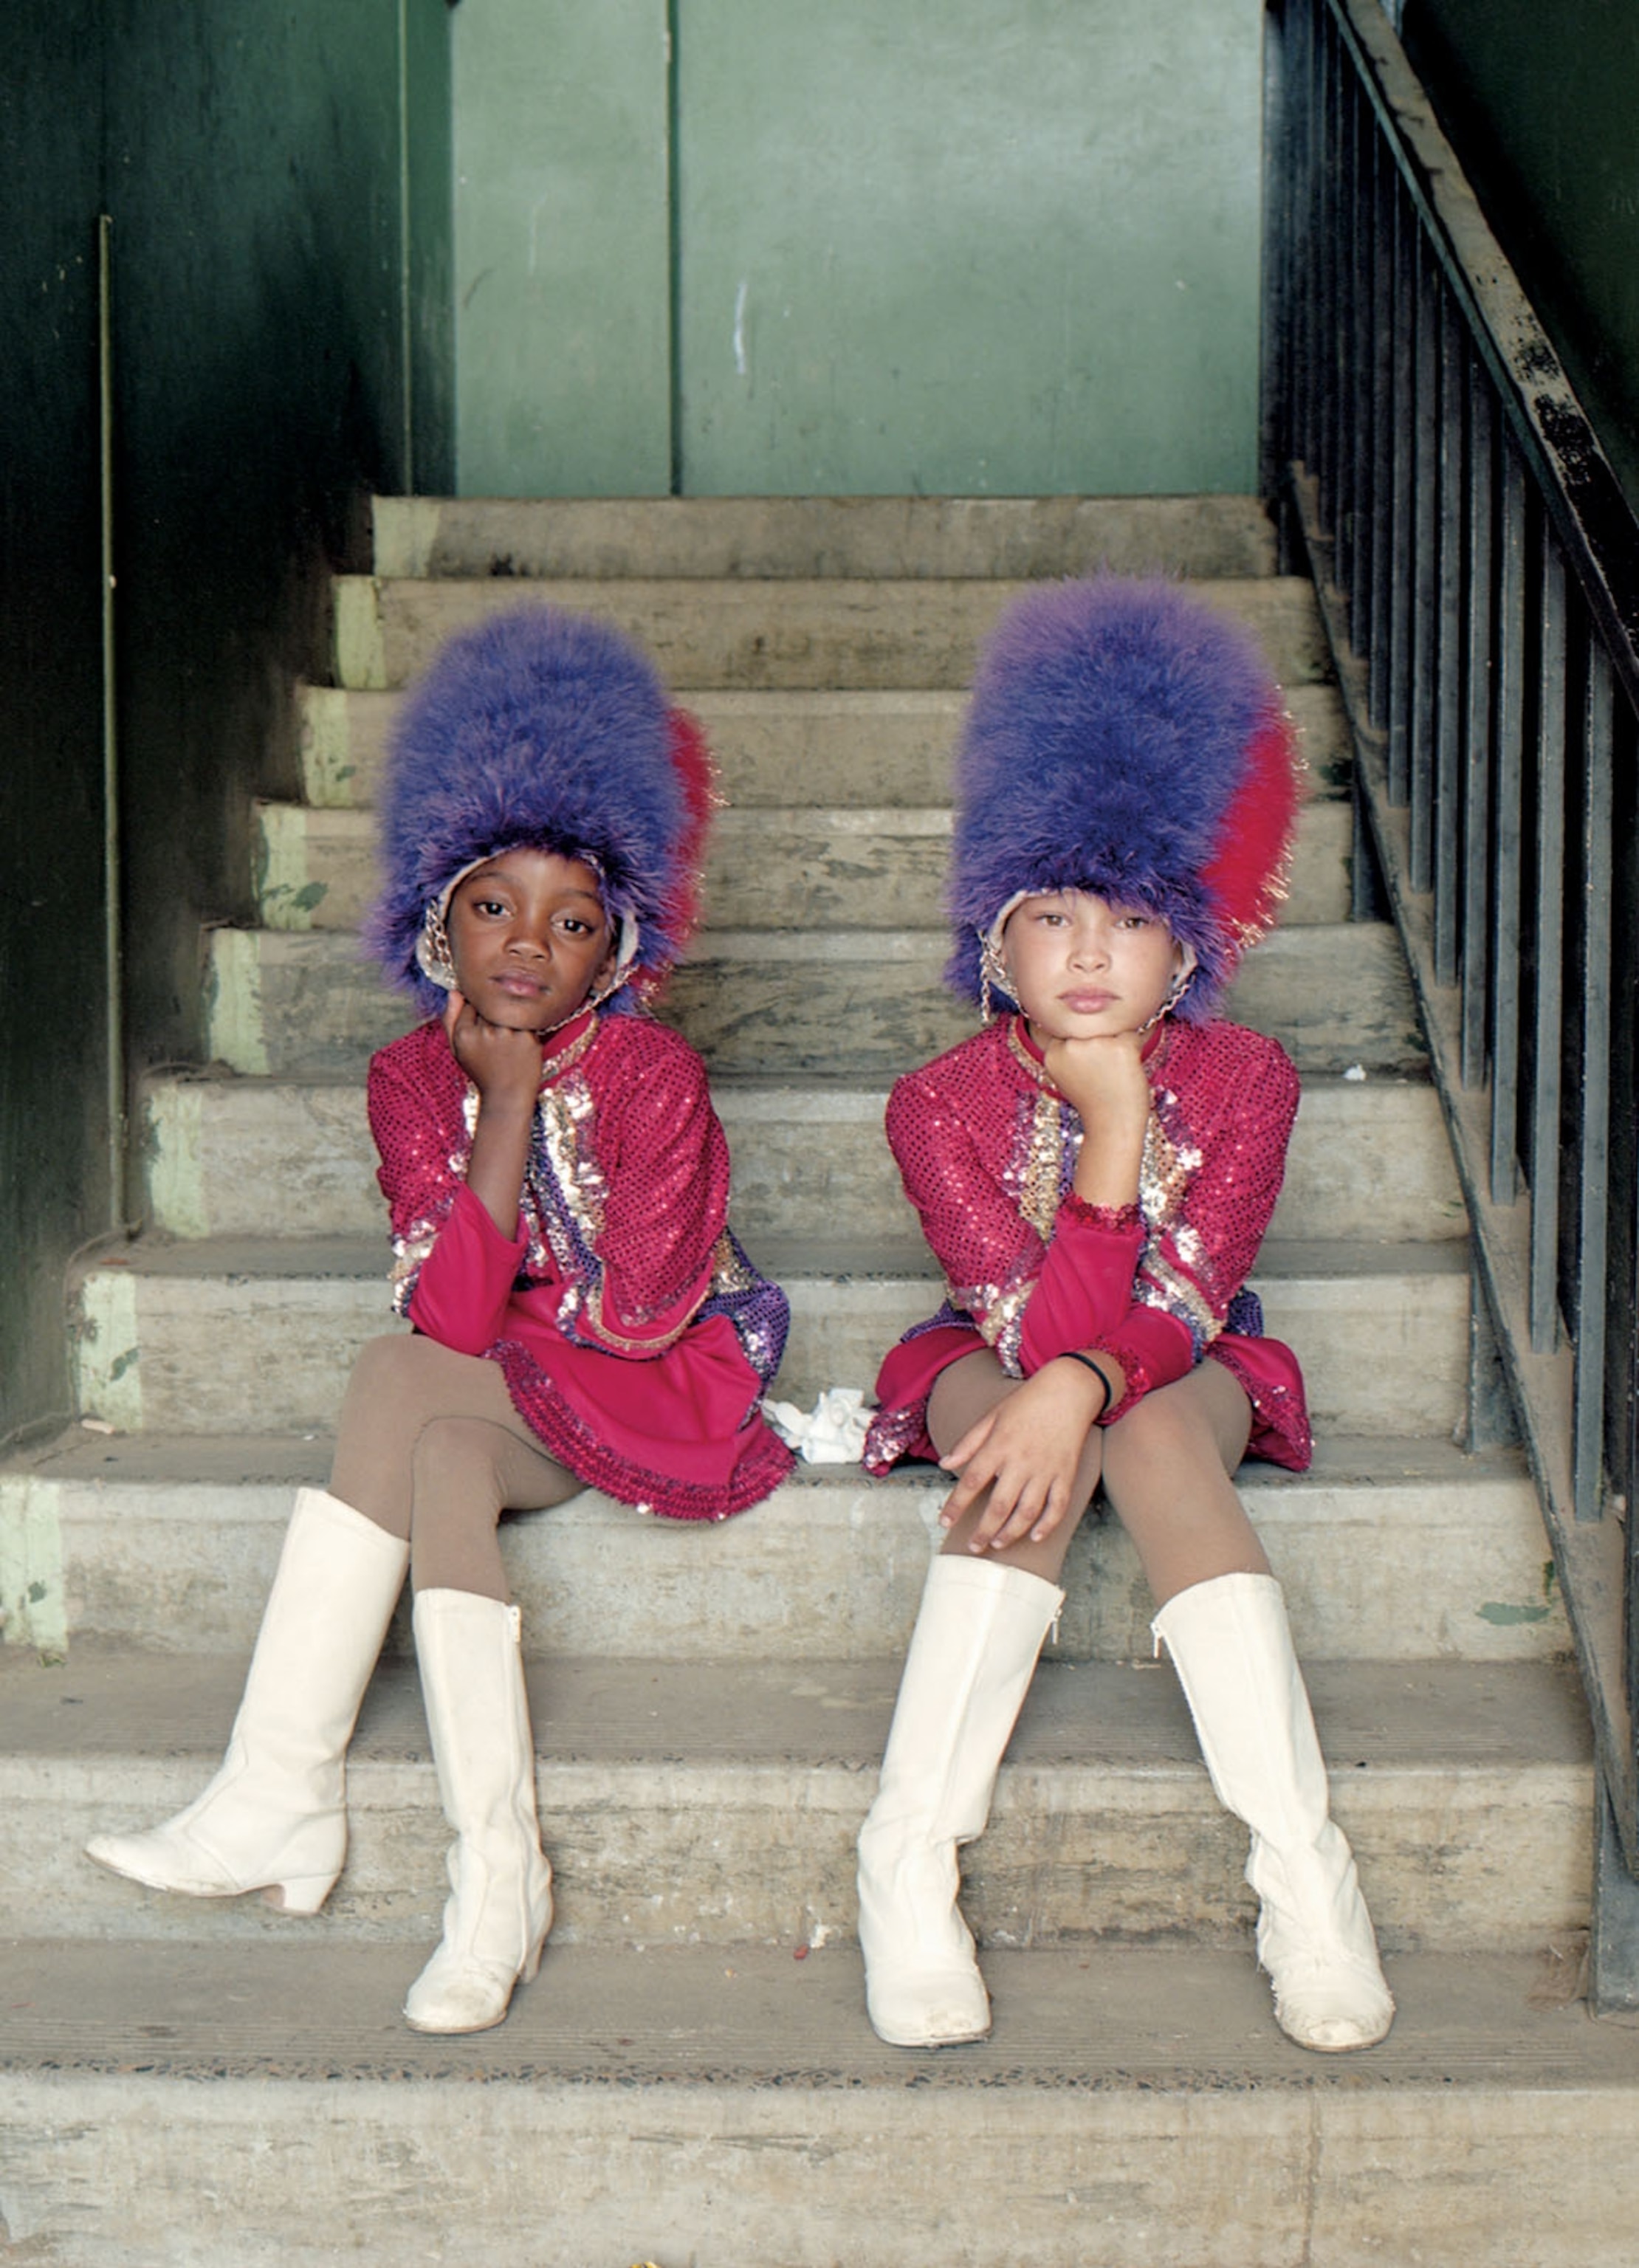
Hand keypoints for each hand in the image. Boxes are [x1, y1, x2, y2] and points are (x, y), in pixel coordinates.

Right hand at [443, 991, 542, 1115]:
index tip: (480, 1033)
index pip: (470, 1005)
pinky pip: (525, 1021)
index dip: (476, 1017)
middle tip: (495, 1043)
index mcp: (464, 1034)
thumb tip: (454, 991)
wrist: (507, 1096)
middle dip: (492, 1018)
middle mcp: (485, 1032)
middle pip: (489, 1006)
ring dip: (508, 1023)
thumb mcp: (458, 1049)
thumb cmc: (482, 1071)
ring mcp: (508, 1034)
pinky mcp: (528, 1038)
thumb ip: (450, 1020)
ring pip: (508, 1012)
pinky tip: (519, 1049)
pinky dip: (523, 1031)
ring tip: (506, 1047)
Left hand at [938, 1358, 1107, 1554]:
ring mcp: (1046, 1470)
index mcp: (999, 1446)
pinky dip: (1047, 1525)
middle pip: (999, 1505)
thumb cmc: (1026, 1402)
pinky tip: (1035, 1536)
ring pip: (1027, 1512)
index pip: (971, 1482)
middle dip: (983, 1530)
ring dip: (1011, 1532)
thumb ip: (968, 1443)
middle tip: (973, 1547)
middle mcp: (1021, 1462)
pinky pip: (1058, 1507)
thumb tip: (944, 1464)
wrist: (1068, 1390)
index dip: (956, 1505)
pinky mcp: (1066, 1474)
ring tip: (997, 1543)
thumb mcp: (991, 1415)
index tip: (944, 1522)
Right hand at [1040, 1028, 1150, 1130]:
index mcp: (1053, 1053)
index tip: (1088, 1071)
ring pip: (1111, 1030)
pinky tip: (1126, 1072)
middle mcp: (1070, 1045)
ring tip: (1113, 1075)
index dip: (1084, 1050)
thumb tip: (1080, 1020)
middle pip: (1092, 1028)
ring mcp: (1096, 1044)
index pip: (1072, 1031)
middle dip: (1100, 1046)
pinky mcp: (1121, 1047)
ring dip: (1117, 1048)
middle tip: (1101, 1076)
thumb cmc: (1093, 1102)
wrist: (1112, 1126)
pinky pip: (1131, 1036)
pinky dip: (1134, 1052)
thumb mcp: (1066, 1076)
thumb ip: (1067, 1051)